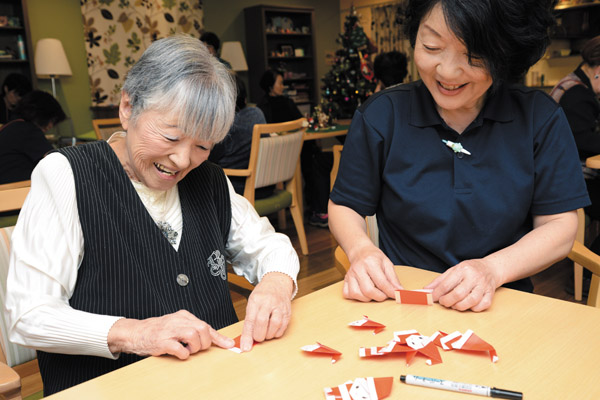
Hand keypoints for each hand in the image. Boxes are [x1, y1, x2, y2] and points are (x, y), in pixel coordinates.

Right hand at [107, 310, 233, 358]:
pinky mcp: (162, 341)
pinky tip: (180, 353)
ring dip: (194, 347)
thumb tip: (215, 339)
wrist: (136, 332)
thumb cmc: (159, 330)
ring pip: (194, 335)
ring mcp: (169, 330)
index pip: (206, 326)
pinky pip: (179, 348)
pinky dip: (183, 354)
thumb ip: (194, 330)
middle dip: (204, 342)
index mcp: (184, 316)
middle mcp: (178, 320)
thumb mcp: (178, 326)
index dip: (219, 337)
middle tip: (197, 348)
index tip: (229, 345)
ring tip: (188, 350)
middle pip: (203, 329)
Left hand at [240, 272, 293, 351]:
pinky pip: (282, 328)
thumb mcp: (252, 303)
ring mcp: (280, 307)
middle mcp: (268, 302)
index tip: (246, 348)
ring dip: (268, 335)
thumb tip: (246, 341)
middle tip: (257, 336)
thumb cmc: (263, 294)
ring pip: (274, 326)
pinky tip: (273, 329)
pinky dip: (276, 333)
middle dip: (259, 335)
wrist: (277, 283)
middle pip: (262, 323)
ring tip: (265, 332)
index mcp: (256, 300)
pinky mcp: (288, 312)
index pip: (250, 320)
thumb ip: (249, 321)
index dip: (248, 336)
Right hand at [343, 245, 401, 301]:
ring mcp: (350, 275)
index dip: (390, 292)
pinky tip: (362, 292)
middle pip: (368, 291)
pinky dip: (356, 297)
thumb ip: (393, 279)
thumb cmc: (374, 258)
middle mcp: (358, 269)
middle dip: (379, 297)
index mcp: (370, 263)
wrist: (360, 252)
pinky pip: (348, 294)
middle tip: (384, 294)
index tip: (396, 296)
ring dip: (368, 298)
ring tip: (373, 292)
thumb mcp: (387, 264)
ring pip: (357, 294)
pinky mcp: (345, 280)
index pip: (381, 282)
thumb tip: (400, 292)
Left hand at [424, 259, 499, 311]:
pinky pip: (483, 305)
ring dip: (460, 306)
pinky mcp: (491, 294)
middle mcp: (474, 277)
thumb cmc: (469, 270)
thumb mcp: (453, 271)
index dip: (437, 293)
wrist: (490, 268)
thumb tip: (426, 290)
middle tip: (444, 302)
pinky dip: (474, 308)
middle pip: (459, 294)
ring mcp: (484, 286)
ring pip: (471, 301)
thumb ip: (439, 281)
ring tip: (454, 305)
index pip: (447, 284)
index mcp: (463, 269)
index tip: (433, 298)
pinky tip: (468, 305)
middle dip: (447, 301)